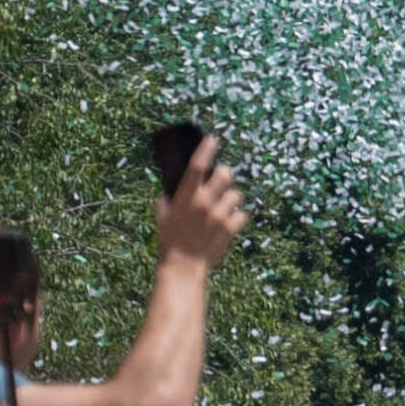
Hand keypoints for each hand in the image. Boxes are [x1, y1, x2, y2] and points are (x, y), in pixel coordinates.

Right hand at [154, 131, 246, 270]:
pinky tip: (227, 222)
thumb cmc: (170, 241)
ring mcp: (220, 215)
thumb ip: (168, 199)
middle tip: (220, 181)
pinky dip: (237, 217)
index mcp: (186, 196)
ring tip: (222, 208)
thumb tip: (173, 188)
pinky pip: (242, 214)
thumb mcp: (162, 216)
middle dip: (224, 175)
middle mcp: (205, 202)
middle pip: (226, 174)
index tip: (213, 139)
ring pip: (236, 194)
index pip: (198, 166)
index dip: (206, 149)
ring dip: (231, 199)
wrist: (184, 266)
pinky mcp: (231, 228)